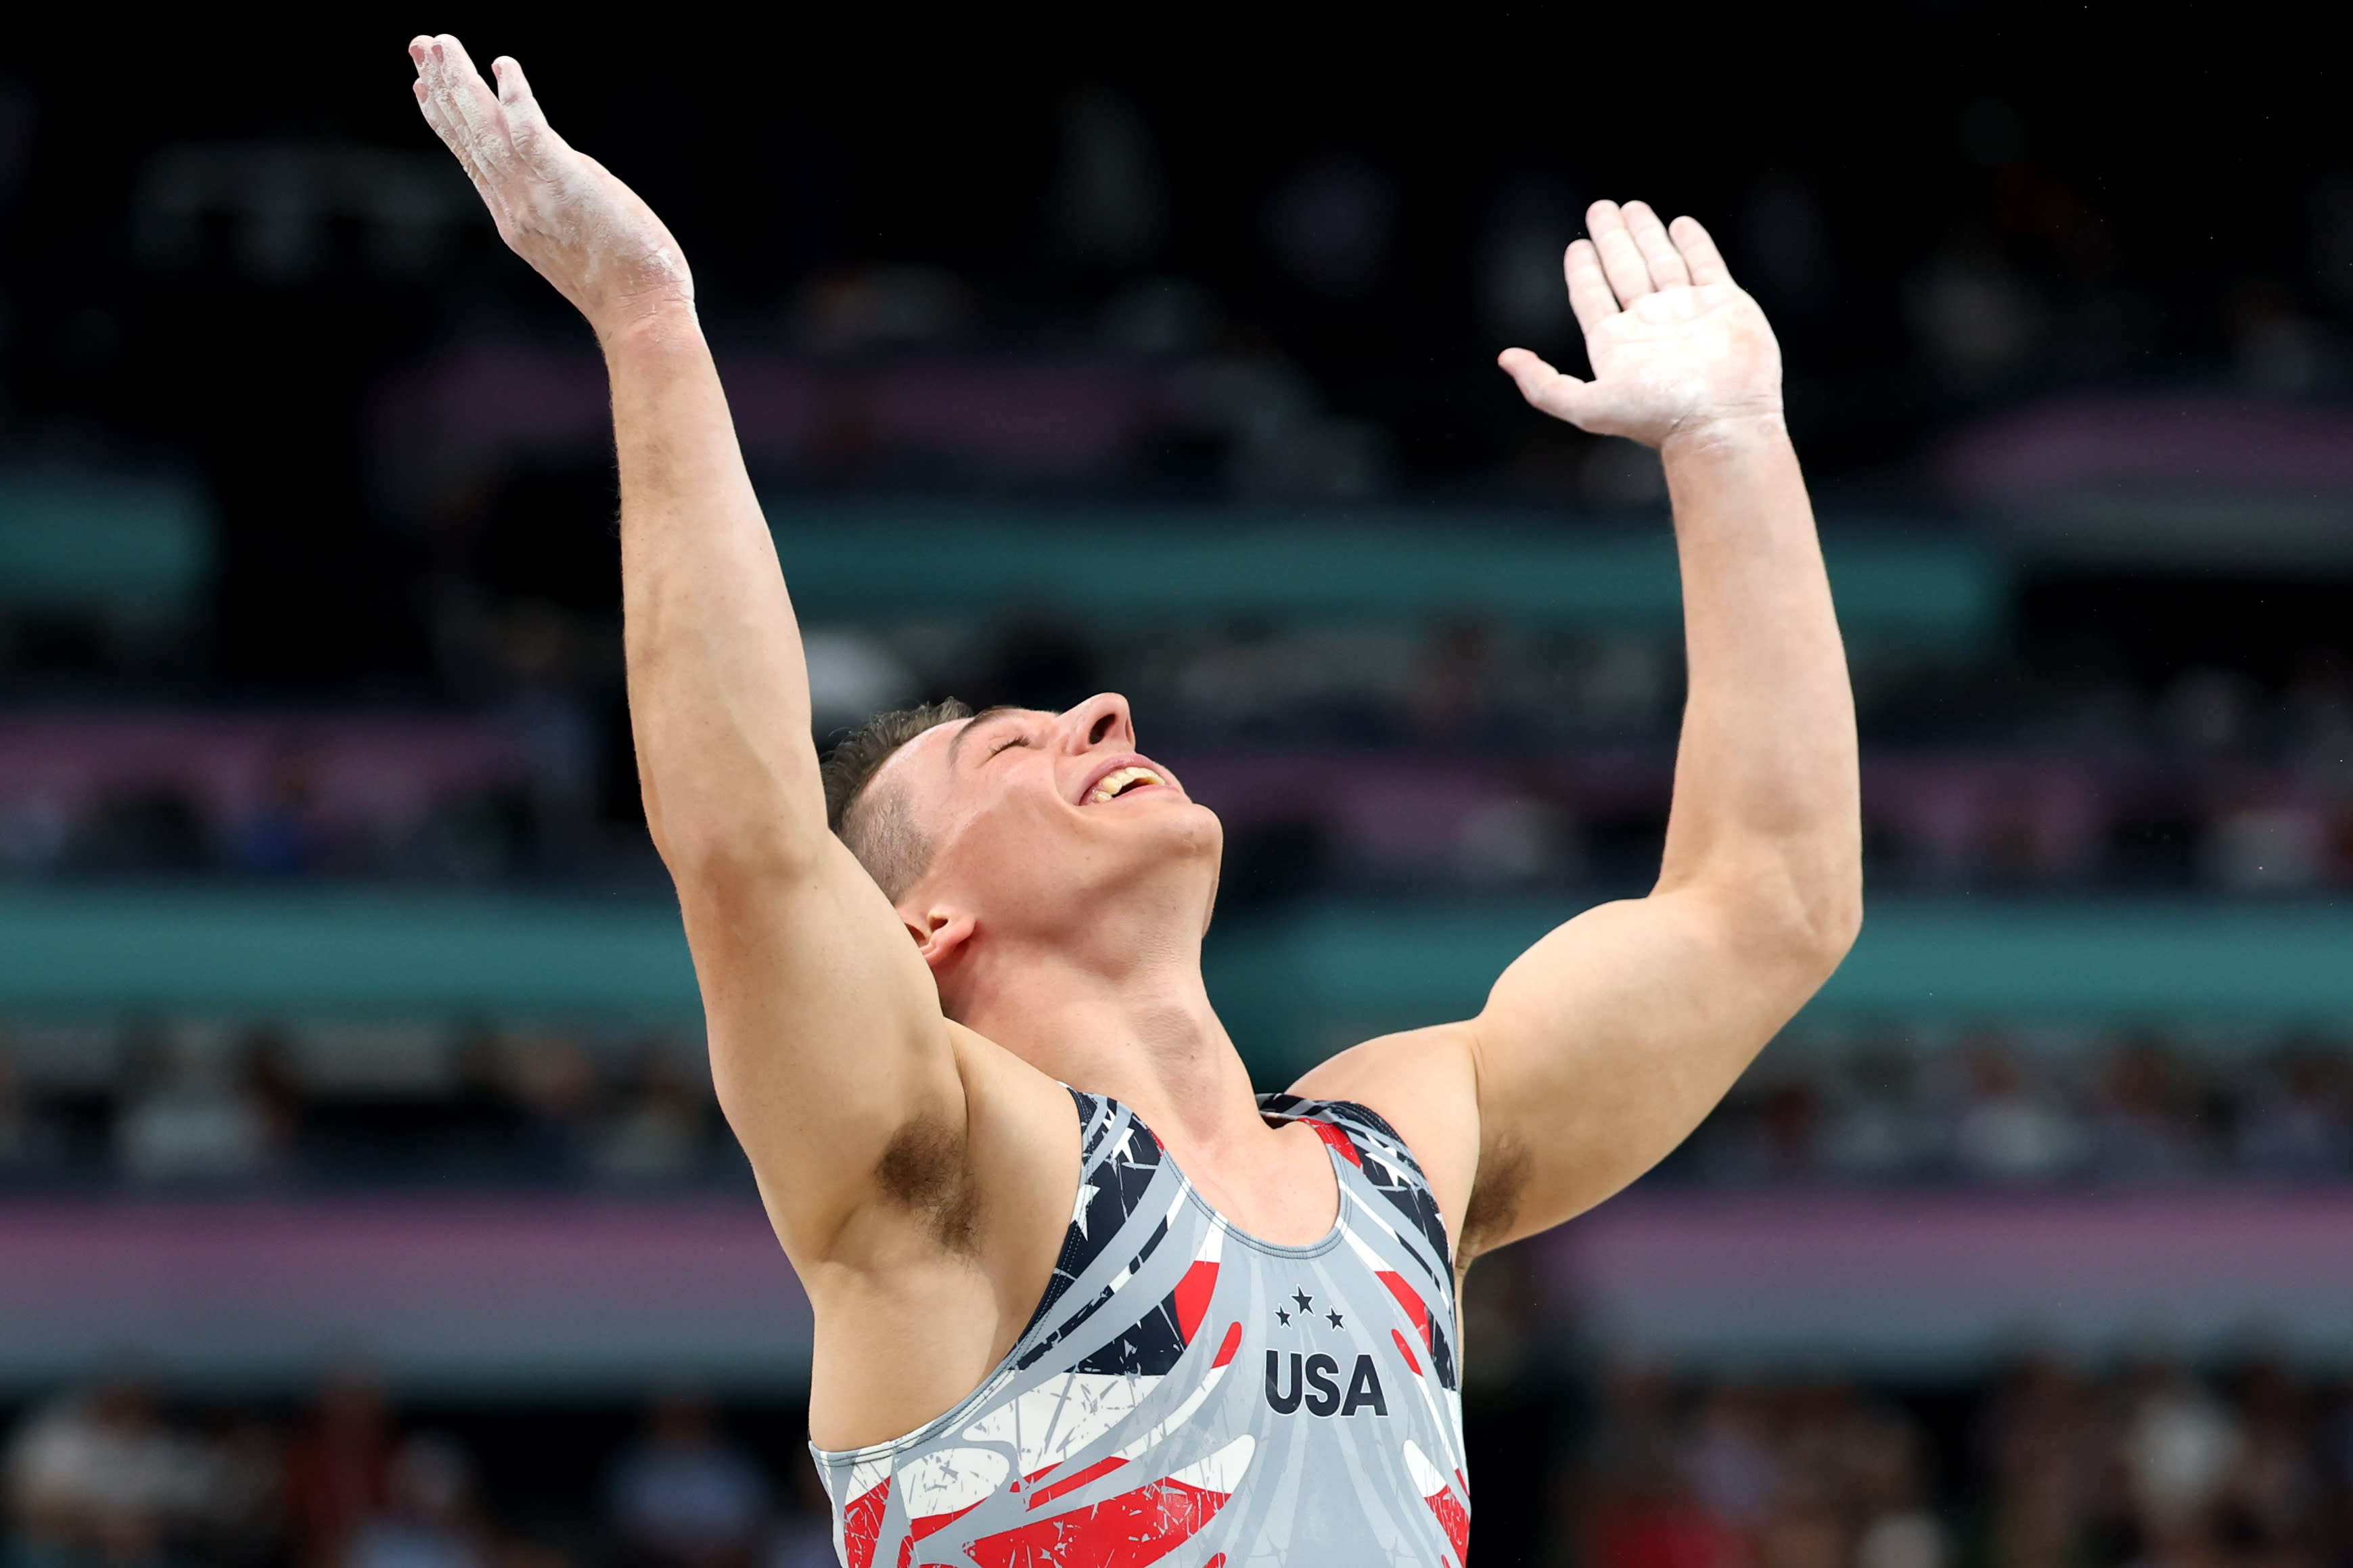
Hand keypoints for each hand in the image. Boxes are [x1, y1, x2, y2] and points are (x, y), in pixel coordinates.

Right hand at [409, 35, 692, 338]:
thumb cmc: (625, 282)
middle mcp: (512, 203)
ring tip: (440, 44)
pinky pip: (529, 131)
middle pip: (467, 137)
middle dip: (441, 88)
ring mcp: (532, 194)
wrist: (640, 313)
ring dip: (461, 83)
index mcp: (513, 216)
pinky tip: (503, 65)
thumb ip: (559, 196)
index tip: (422, 88)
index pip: (471, 158)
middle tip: (420, 45)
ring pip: (485, 129)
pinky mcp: (562, 183)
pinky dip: (514, 96)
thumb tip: (562, 166)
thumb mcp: (575, 235)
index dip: (445, 120)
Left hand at [1498, 201, 1781, 450]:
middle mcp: (1650, 324)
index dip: (1583, 269)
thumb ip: (1542, 385)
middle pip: (1624, 269)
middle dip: (1612, 239)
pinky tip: (1680, 224)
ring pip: (1661, 262)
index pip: (1592, 295)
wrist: (1719, 421)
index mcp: (1616, 343)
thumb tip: (1505, 359)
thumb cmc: (1656, 417)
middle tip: (1600, 209)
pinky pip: (1705, 264)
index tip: (1576, 245)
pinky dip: (1694, 243)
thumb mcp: (1585, 406)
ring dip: (1646, 234)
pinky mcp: (1725, 304)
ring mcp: (1688, 312)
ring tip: (1633, 208)